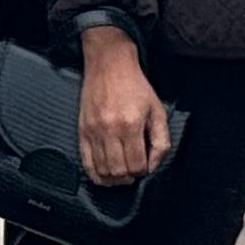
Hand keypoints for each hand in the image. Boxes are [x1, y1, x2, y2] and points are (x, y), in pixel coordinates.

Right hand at [77, 25, 171, 185]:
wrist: (109, 65)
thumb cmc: (135, 86)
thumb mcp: (158, 110)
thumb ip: (161, 141)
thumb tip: (153, 165)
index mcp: (131, 125)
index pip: (137, 165)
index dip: (144, 171)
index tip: (146, 165)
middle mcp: (110, 130)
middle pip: (119, 171)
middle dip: (129, 177)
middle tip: (134, 170)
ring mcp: (94, 131)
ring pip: (102, 171)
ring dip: (114, 179)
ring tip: (122, 174)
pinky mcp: (83, 131)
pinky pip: (86, 163)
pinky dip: (96, 174)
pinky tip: (105, 175)